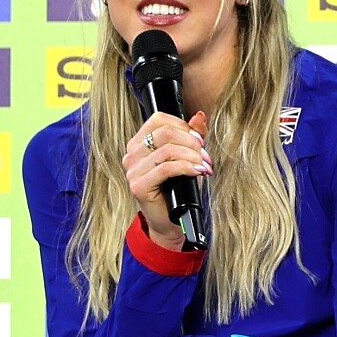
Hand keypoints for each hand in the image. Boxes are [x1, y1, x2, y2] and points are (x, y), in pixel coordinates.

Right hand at [122, 110, 210, 249]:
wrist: (173, 220)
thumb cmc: (179, 189)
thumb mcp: (188, 157)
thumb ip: (192, 136)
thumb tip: (200, 116)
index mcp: (139, 143)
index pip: (159, 120)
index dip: (183, 126)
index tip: (200, 141)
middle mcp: (132, 154)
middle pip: (165, 133)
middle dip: (191, 142)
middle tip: (205, 156)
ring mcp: (132, 171)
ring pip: (167, 150)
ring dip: (192, 156)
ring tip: (204, 166)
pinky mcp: (138, 186)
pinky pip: (166, 168)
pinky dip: (186, 167)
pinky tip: (197, 172)